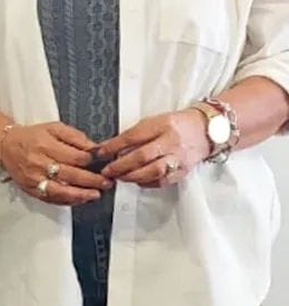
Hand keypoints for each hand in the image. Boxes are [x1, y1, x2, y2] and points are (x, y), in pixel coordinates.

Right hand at [0, 122, 111, 204]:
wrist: (6, 145)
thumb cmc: (32, 137)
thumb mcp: (54, 128)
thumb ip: (75, 136)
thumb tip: (94, 148)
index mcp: (45, 145)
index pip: (74, 156)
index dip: (91, 161)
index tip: (101, 163)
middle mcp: (38, 162)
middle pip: (70, 174)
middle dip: (92, 180)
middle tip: (106, 182)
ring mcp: (34, 178)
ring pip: (60, 190)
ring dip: (81, 194)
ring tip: (95, 194)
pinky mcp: (31, 189)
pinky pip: (51, 198)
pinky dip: (67, 200)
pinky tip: (78, 199)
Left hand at [95, 110, 211, 186]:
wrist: (205, 130)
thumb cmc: (175, 124)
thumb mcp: (153, 122)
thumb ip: (135, 134)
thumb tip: (112, 147)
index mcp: (161, 125)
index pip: (132, 136)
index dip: (113, 146)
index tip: (99, 152)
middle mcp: (171, 141)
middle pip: (142, 156)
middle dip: (120, 165)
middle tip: (107, 170)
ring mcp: (179, 157)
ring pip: (153, 171)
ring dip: (133, 176)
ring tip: (120, 177)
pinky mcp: (184, 170)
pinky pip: (164, 180)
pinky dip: (148, 183)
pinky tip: (138, 181)